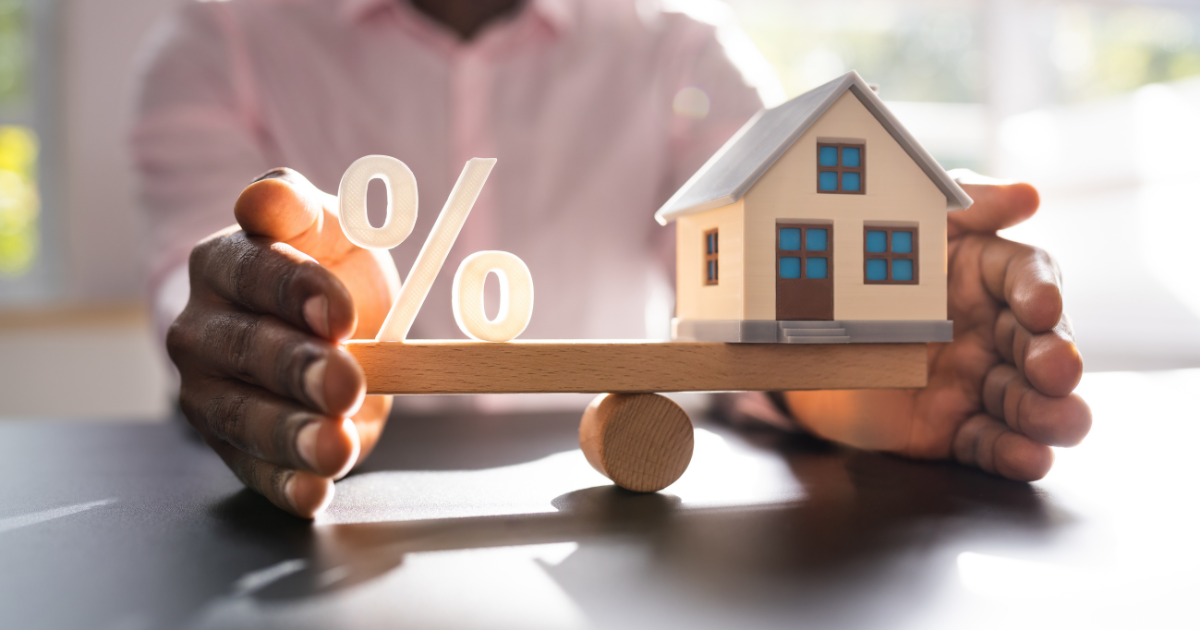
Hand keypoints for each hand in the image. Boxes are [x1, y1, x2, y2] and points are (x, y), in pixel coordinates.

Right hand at [168, 169, 399, 516]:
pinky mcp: (232, 447)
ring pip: (245, 417)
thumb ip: (297, 206)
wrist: (328, 329)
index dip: (296, 290)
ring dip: (292, 435)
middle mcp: (202, 329)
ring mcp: (209, 393)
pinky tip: (315, 491)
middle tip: (346, 382)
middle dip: (298, 369)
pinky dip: (285, 485)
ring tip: (334, 446)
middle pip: (247, 350)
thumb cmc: (326, 269)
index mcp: (223, 263)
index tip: (341, 311)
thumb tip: (264, 197)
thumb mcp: (326, 226)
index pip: (252, 272)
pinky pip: (253, 470)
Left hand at [782, 173, 1090, 480]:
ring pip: (1026, 400)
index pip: (1028, 278)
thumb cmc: (854, 269)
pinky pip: (987, 444)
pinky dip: (1012, 455)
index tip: (1043, 308)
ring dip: (1051, 414)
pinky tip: (1030, 459)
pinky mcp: (951, 429)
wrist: (790, 337)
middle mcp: (991, 330)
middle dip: (1055, 360)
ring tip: (1065, 423)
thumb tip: (1028, 195)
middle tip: (1057, 373)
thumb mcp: (904, 228)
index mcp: (984, 275)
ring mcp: (974, 382)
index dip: (1041, 291)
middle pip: (1040, 343)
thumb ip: (963, 206)